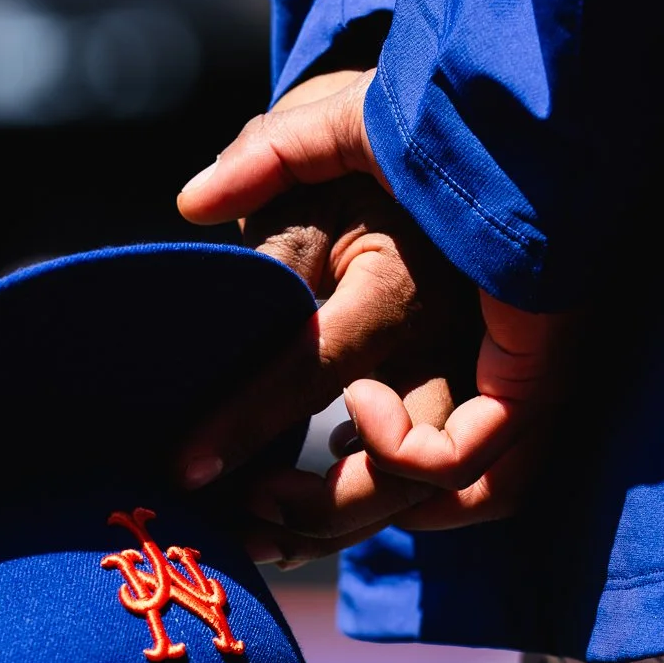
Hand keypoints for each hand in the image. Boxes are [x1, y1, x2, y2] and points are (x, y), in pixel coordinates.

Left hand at [175, 70, 567, 562]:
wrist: (457, 140)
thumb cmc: (378, 141)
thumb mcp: (322, 134)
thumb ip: (263, 166)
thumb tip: (194, 201)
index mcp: (403, 282)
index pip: (314, 368)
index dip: (245, 424)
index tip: (183, 468)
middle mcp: (455, 343)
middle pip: (404, 467)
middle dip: (319, 510)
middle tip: (239, 506)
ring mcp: (477, 378)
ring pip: (430, 492)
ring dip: (341, 527)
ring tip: (256, 526)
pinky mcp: (481, 399)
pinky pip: (448, 487)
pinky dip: (380, 513)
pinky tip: (303, 518)